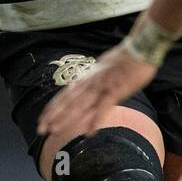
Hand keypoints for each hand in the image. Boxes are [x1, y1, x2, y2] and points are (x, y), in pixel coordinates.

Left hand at [37, 44, 156, 147]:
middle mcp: (90, 83)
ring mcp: (101, 87)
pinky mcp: (116, 90)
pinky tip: (89, 132)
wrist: (141, 47)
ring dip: (66, 118)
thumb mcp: (102, 68)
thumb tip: (82, 85)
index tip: (42, 118)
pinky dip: (95, 120)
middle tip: (40, 129)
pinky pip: (103, 107)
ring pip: (80, 105)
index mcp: (87, 79)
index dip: (53, 107)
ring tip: (54, 130)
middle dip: (53, 116)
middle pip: (68, 102)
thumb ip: (92, 80)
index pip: (65, 95)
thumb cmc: (125, 59)